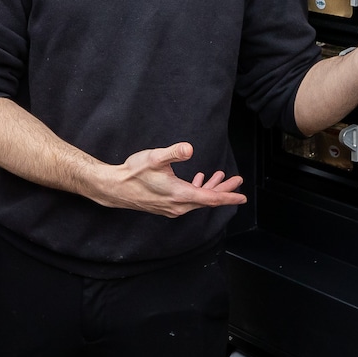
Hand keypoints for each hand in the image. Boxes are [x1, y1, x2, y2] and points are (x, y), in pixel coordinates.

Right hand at [89, 143, 246, 216]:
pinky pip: (188, 200)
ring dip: (210, 189)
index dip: (228, 196)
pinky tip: (196, 180)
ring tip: (220, 178)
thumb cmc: (133, 173)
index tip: (243, 196)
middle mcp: (178, 205)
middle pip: (207, 200)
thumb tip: (189, 148)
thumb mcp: (154, 158)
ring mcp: (171, 207)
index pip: (211, 198)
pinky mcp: (165, 206)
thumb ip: (174, 152)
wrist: (115, 188)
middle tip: (236, 180)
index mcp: (180, 195)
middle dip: (223, 190)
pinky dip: (197, 191)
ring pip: (198, 200)